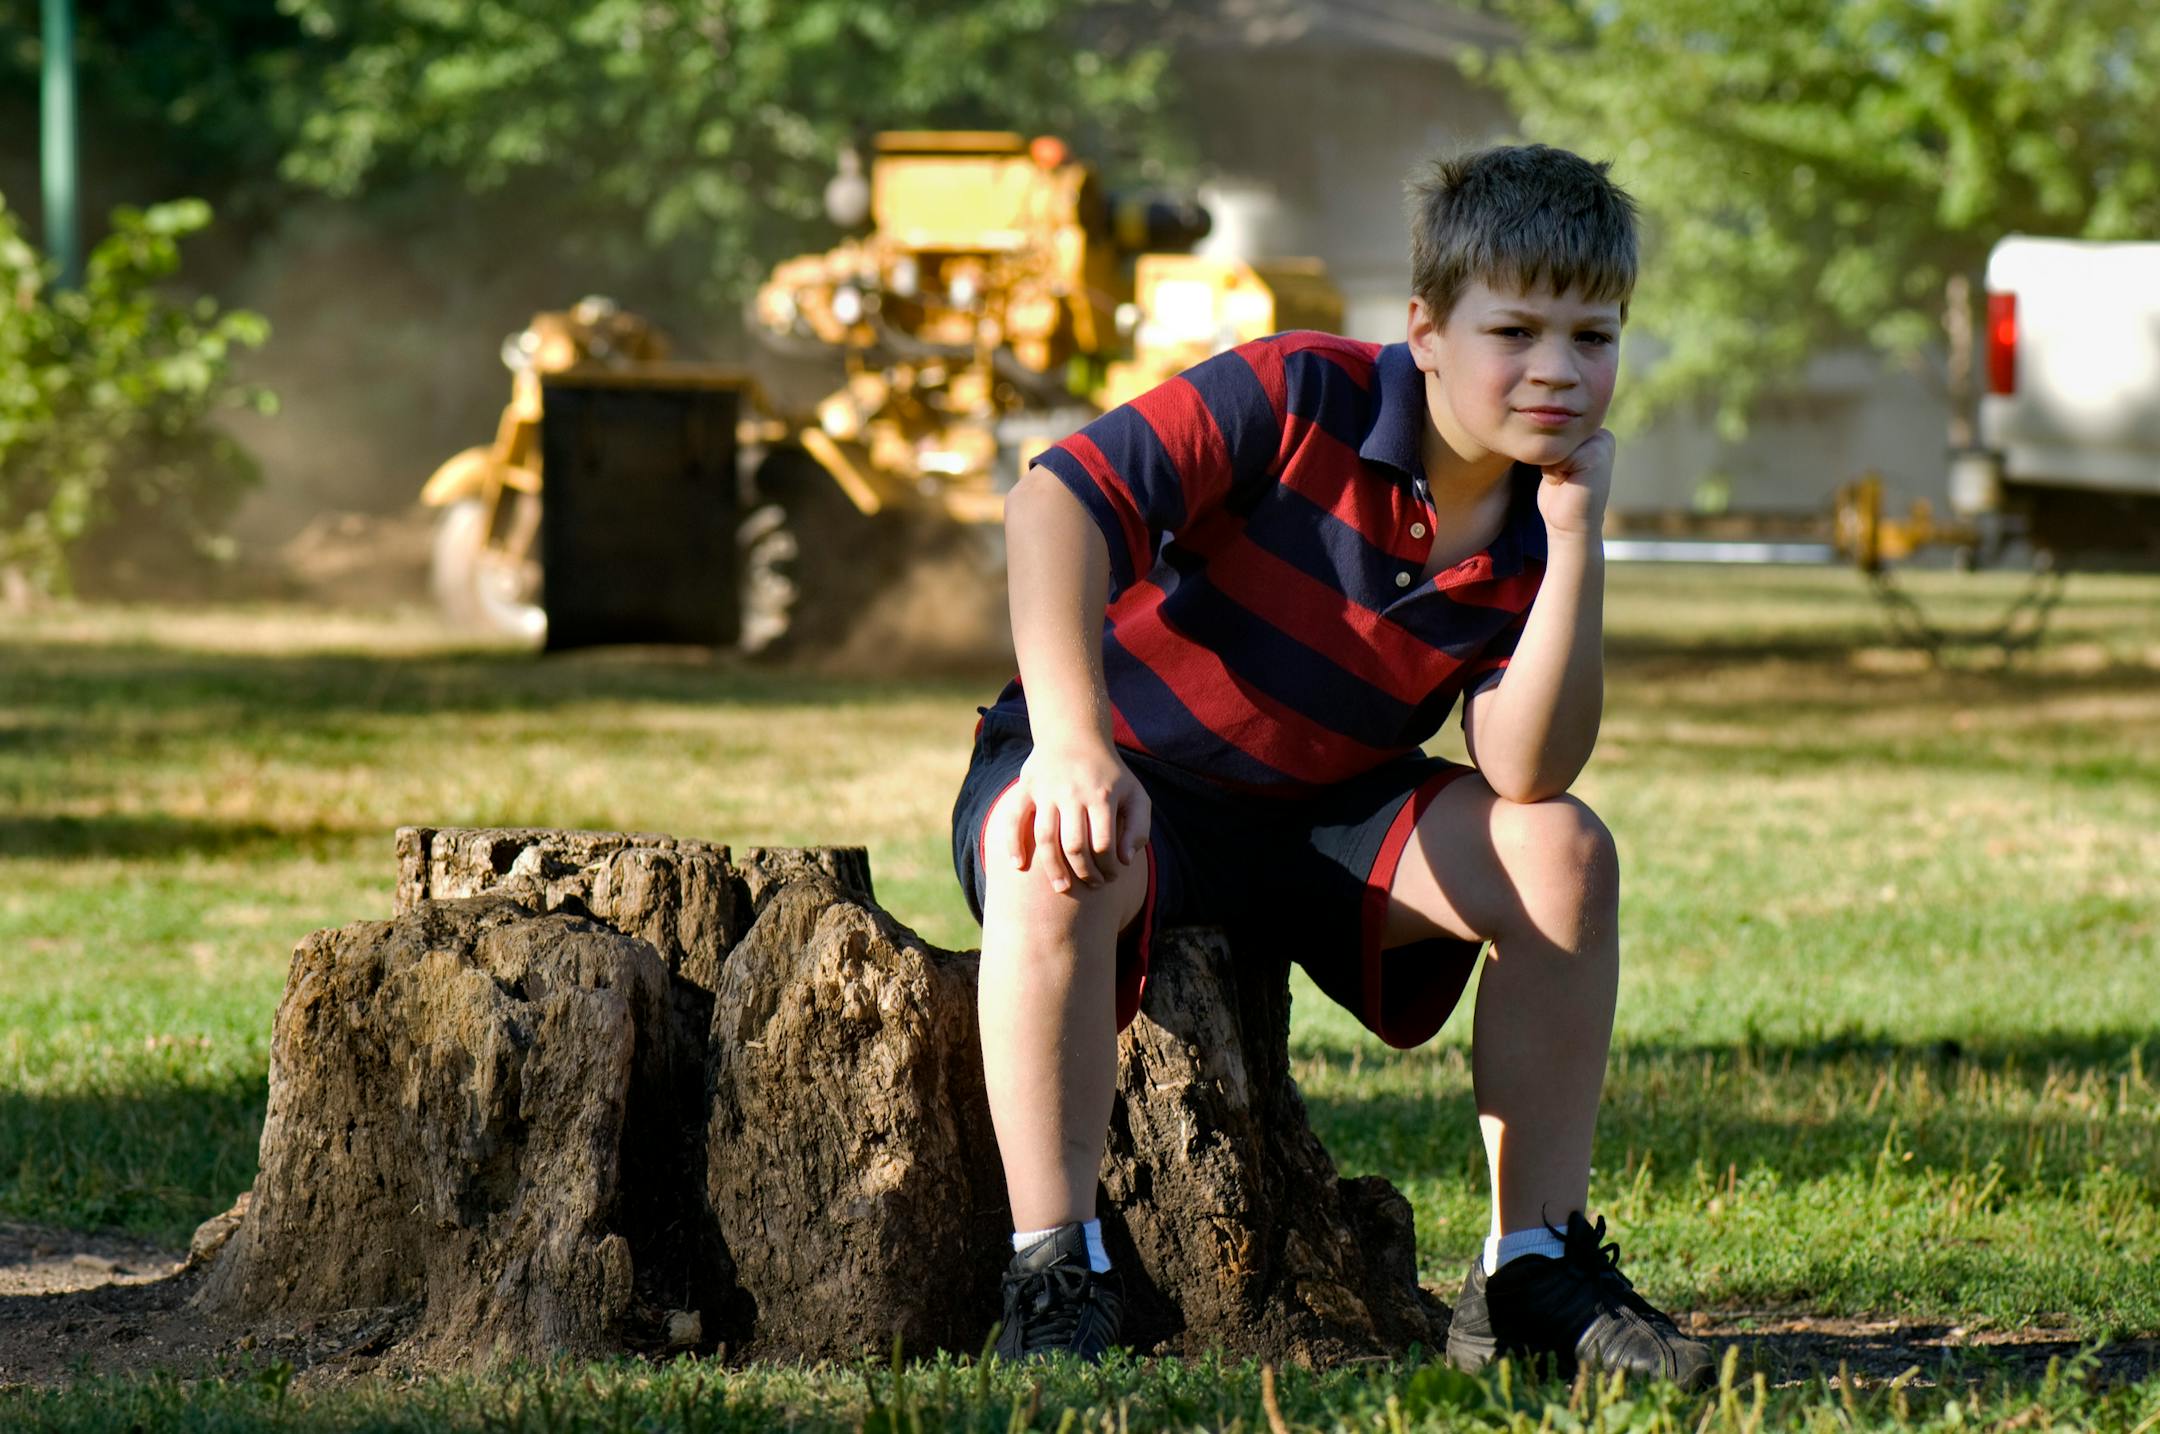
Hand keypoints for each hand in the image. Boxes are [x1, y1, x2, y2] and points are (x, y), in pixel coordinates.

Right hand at [990, 738, 1150, 894]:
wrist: (1074, 735)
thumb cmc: (1110, 774)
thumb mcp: (1135, 795)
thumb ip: (1139, 828)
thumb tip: (1125, 860)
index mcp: (1102, 795)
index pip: (1103, 843)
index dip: (1108, 867)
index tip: (1112, 877)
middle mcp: (1072, 793)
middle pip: (1074, 845)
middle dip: (1084, 872)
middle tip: (1092, 885)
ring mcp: (1046, 790)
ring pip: (1045, 838)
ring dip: (1053, 868)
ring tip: (1062, 887)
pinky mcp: (1026, 788)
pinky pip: (1014, 818)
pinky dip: (1012, 843)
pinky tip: (1018, 865)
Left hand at [1537, 427, 1614, 538]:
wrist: (1570, 525)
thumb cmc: (1558, 493)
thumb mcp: (1555, 457)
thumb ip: (1552, 437)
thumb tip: (1530, 421)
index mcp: (1593, 430)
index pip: (1552, 423)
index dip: (1545, 447)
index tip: (1558, 468)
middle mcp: (1602, 433)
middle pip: (1553, 428)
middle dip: (1548, 454)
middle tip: (1561, 476)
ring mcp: (1602, 443)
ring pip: (1554, 441)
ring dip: (1549, 463)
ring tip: (1563, 479)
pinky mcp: (1596, 456)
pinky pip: (1558, 455)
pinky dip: (1553, 472)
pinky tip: (1566, 483)